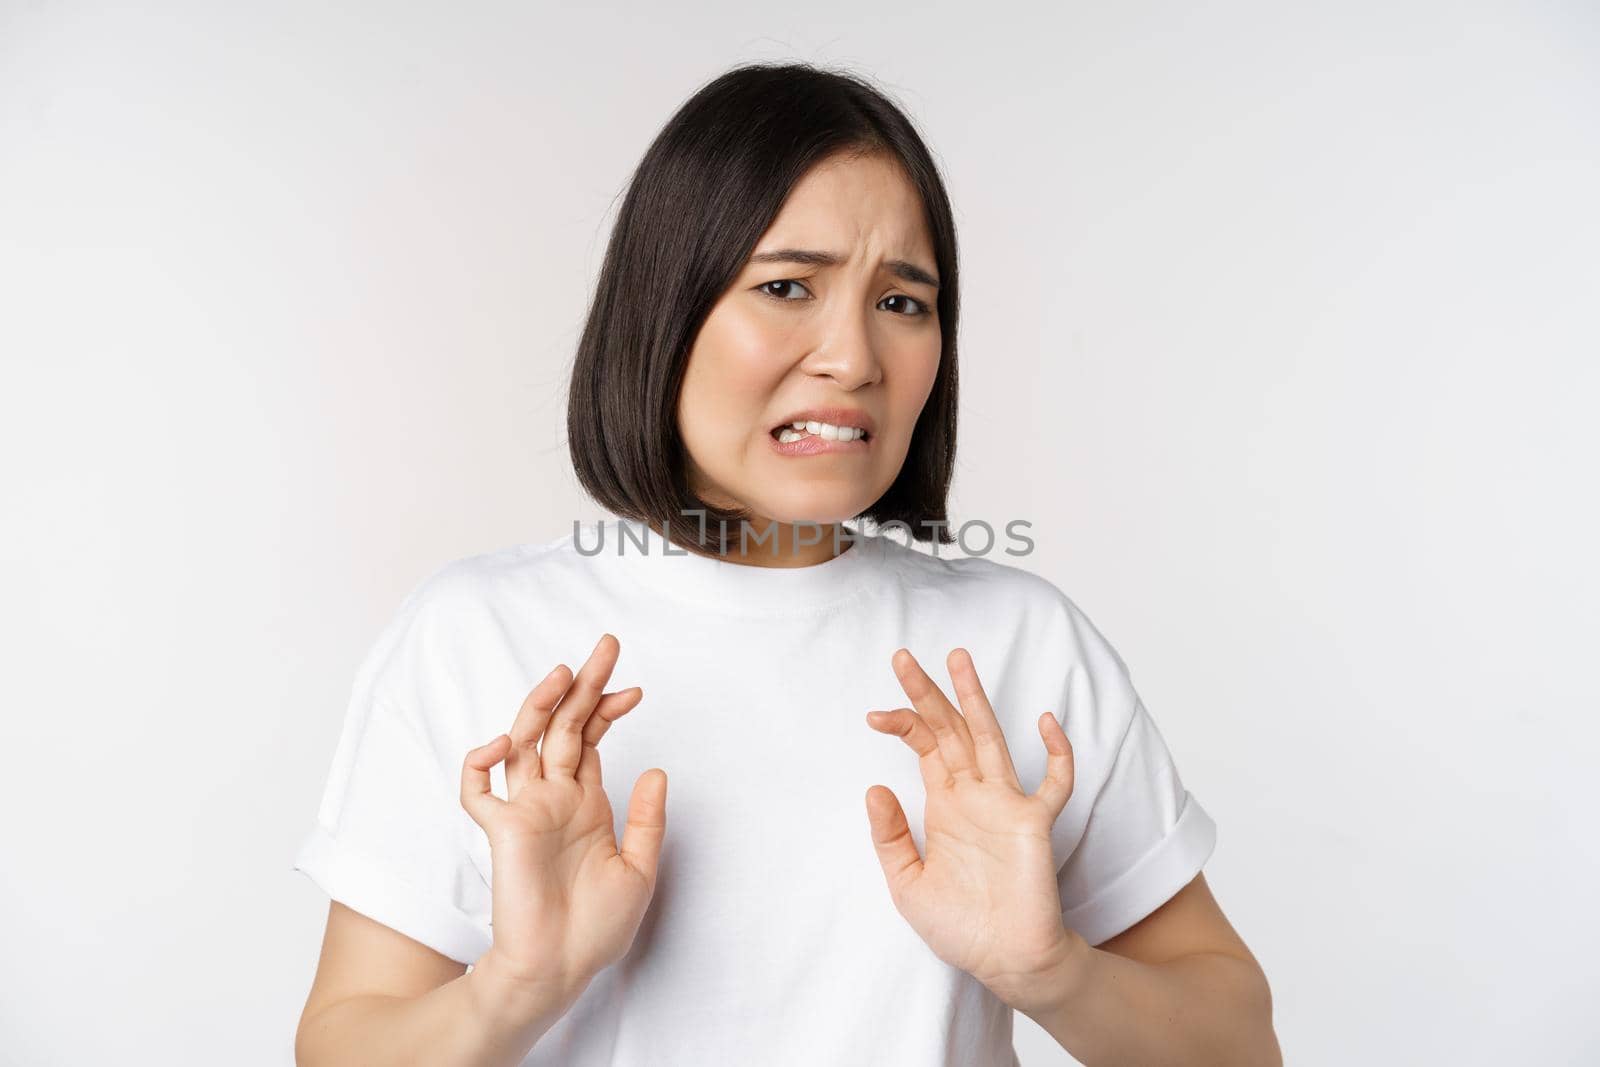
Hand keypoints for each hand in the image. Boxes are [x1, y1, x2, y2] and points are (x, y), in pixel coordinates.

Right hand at [459, 633, 667, 1003]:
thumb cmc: (597, 928)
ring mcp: (526, 811)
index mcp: (585, 804)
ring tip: (565, 672)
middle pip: (563, 727)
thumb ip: (646, 818)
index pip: (590, 740)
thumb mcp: (640, 868)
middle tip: (605, 646)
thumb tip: (656, 768)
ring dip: (540, 705)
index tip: (634, 689)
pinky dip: (480, 762)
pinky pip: (478, 791)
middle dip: (583, 687)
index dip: (609, 709)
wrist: (562, 968)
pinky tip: (503, 742)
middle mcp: (553, 799)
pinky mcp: (502, 831)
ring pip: (524, 742)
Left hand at [863, 647, 1086, 1011]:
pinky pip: (1054, 783)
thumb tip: (874, 787)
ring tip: (959, 658)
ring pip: (990, 738)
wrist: (1003, 962)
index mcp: (945, 804)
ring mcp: (1006, 805)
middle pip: (949, 729)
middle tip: (901, 656)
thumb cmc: (960, 927)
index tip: (872, 714)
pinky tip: (1046, 722)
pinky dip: (1057, 752)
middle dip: (927, 693)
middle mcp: (974, 795)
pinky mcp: (1035, 824)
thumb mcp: (906, 884)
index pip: (923, 746)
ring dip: (974, 699)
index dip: (901, 723)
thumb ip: (891, 837)